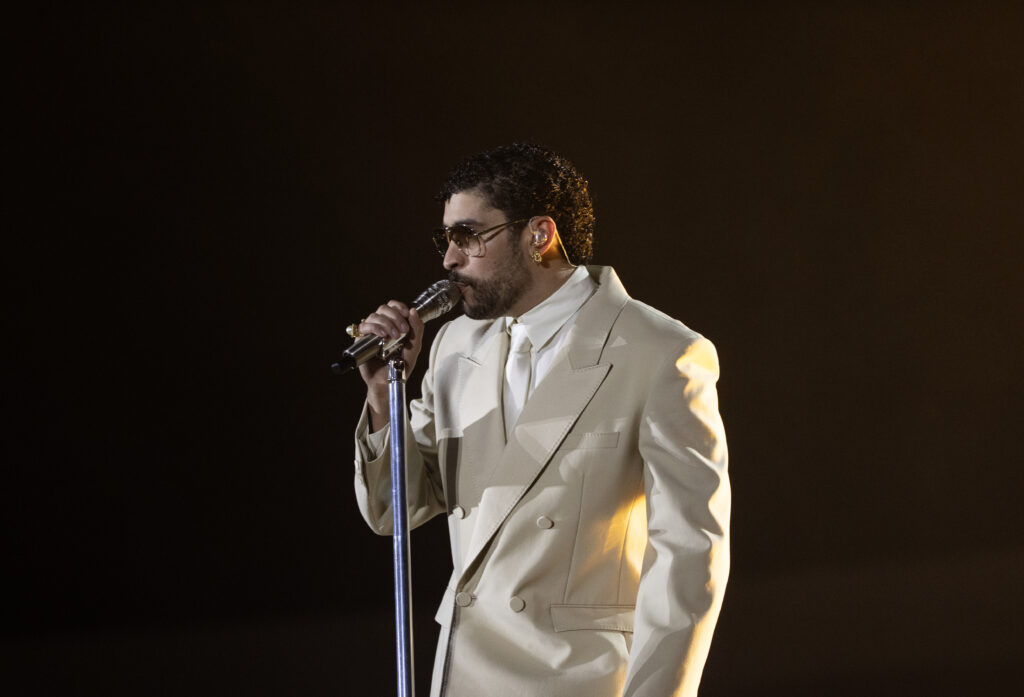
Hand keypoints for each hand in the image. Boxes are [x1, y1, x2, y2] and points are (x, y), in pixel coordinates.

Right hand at [356, 301, 424, 428]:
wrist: (387, 382)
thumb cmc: (399, 367)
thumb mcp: (414, 348)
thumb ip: (417, 330)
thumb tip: (413, 310)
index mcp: (394, 325)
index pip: (393, 306)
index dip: (398, 306)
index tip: (406, 313)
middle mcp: (382, 326)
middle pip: (383, 308)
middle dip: (395, 316)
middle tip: (402, 330)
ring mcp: (371, 333)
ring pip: (374, 316)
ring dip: (386, 323)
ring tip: (393, 336)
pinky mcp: (361, 340)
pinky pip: (364, 327)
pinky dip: (374, 328)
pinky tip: (382, 335)